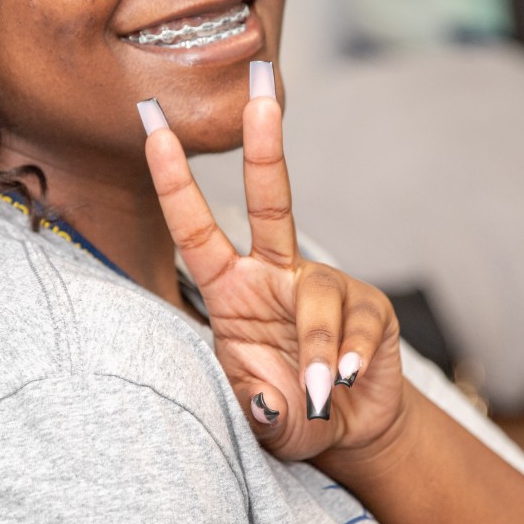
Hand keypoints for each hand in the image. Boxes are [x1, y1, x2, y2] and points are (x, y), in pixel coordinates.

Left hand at [138, 65, 406, 463]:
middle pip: (271, 202)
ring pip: (318, 297)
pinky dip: (347, 358)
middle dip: (265, 144)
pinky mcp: (369, 307)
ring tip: (317, 391)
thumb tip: (274, 397)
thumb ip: (260, 412)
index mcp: (230, 291)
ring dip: (314, 348)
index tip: (153, 130)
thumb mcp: (262, 421)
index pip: (195, 232)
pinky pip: (357, 326)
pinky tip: (342, 380)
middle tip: (261, 92)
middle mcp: (274, 276)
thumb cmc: (288, 414)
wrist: (348, 431)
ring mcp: (324, 286)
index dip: (174, 184)